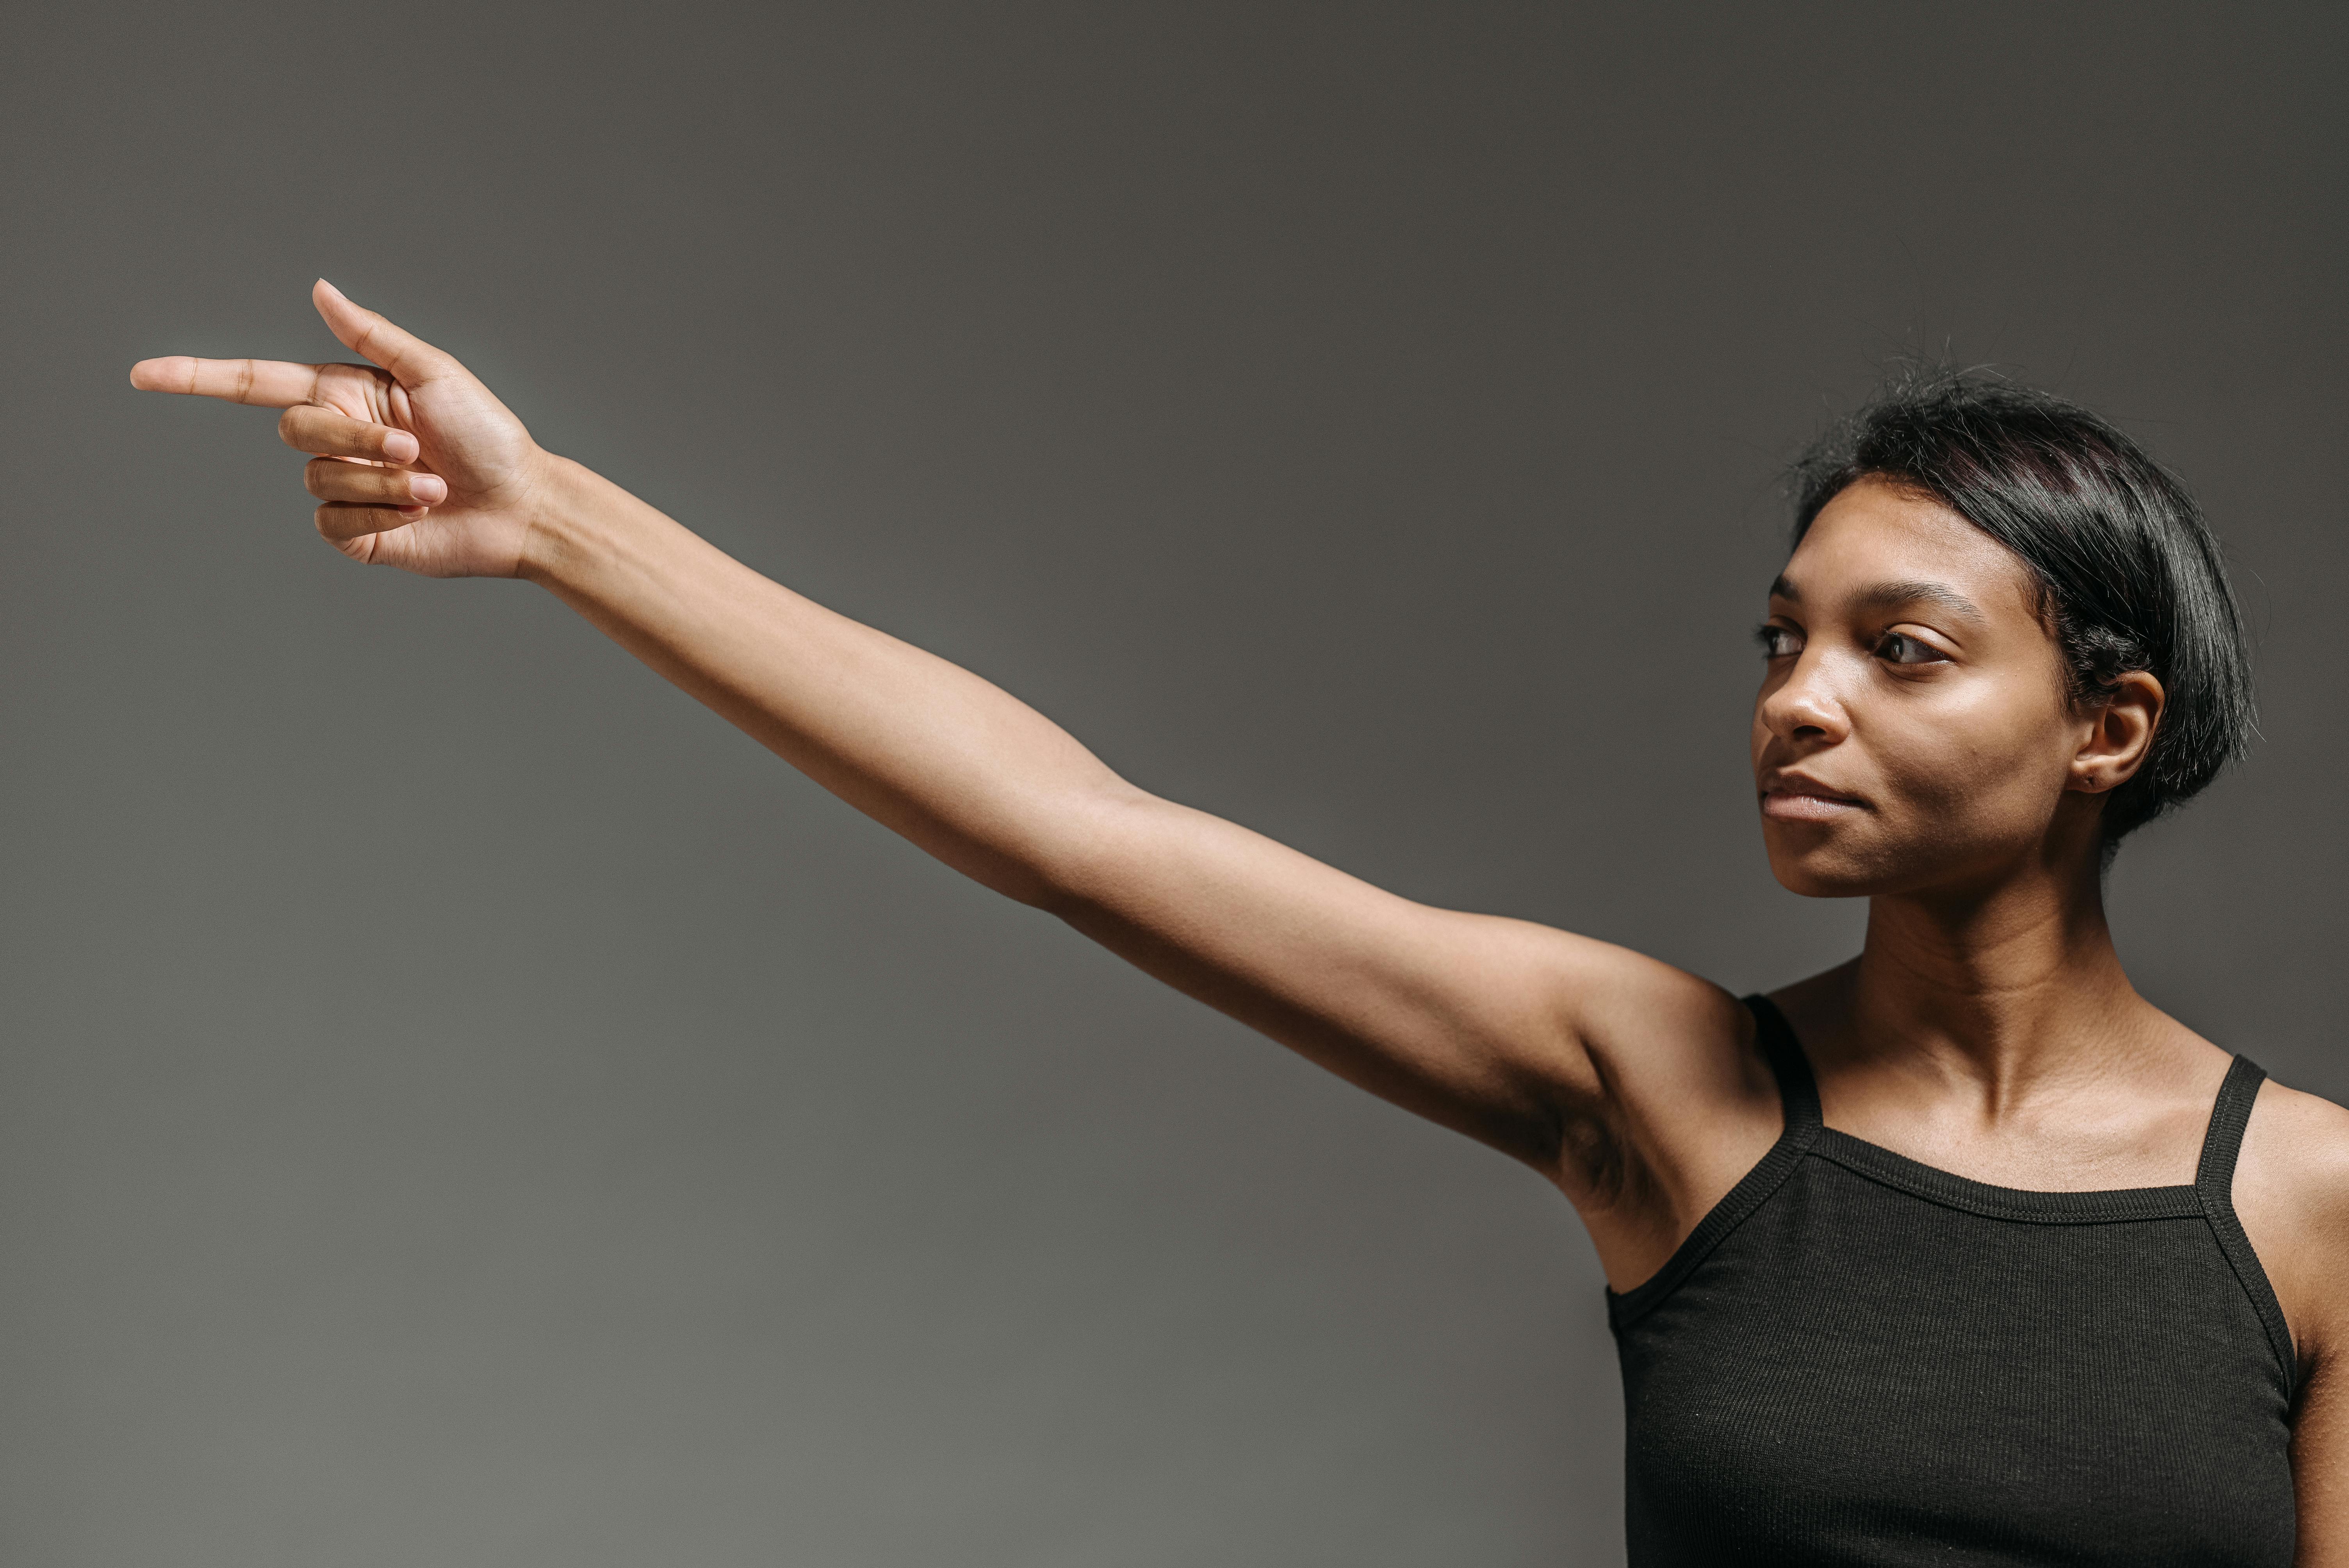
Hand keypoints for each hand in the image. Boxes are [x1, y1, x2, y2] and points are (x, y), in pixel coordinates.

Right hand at [131, 280, 550, 577]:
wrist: (520, 505)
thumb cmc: (489, 435)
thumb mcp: (434, 373)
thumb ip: (371, 335)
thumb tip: (319, 289)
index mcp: (346, 394)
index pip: (255, 382)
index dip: (198, 378)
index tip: (143, 374)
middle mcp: (338, 439)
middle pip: (295, 431)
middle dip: (356, 439)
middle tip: (415, 447)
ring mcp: (343, 488)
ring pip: (318, 479)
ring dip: (381, 481)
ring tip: (432, 484)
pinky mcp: (355, 533)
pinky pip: (333, 521)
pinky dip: (380, 514)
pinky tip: (419, 513)